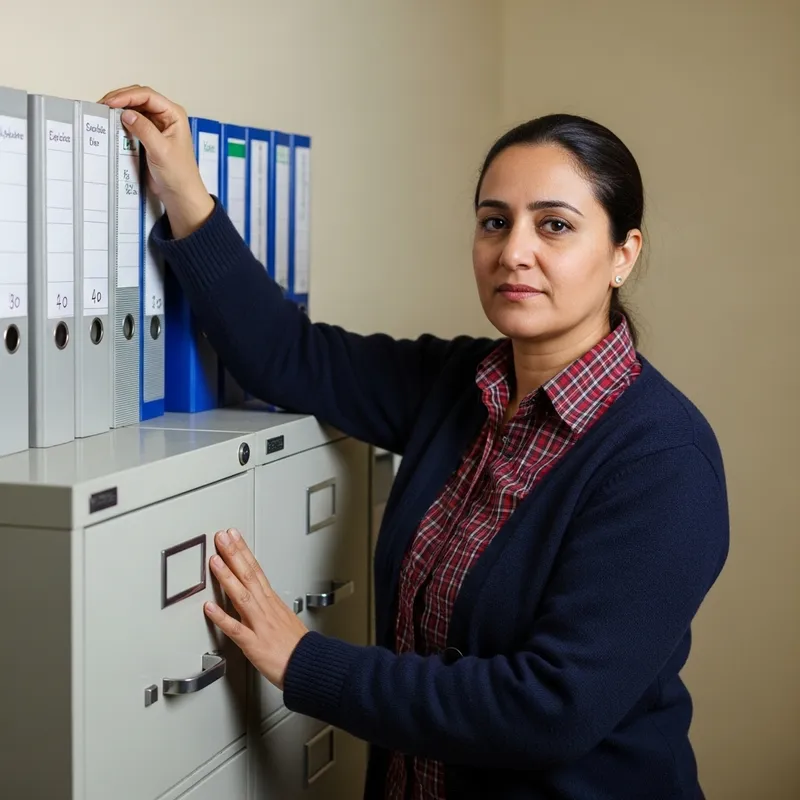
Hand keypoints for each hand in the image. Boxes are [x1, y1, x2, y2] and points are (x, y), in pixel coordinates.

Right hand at [98, 85, 213, 237]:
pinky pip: (132, 123)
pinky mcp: (148, 137)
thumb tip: (126, 113)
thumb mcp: (160, 150)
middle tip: (102, 106)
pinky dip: (120, 122)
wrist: (180, 194)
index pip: (147, 96)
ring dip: (119, 110)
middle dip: (120, 100)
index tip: (110, 103)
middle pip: (139, 99)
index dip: (127, 96)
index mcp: (174, 115)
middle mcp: (165, 117)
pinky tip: (110, 124)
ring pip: (134, 110)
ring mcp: (156, 126)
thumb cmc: (179, 175)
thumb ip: (144, 129)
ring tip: (103, 113)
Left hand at [203, 528, 308, 689]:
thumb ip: (268, 607)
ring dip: (227, 577)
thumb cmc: (297, 648)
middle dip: (234, 554)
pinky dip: (222, 617)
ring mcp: (260, 624)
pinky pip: (235, 629)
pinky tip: (209, 607)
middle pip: (249, 575)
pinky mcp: (254, 644)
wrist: (310, 666)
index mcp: (272, 602)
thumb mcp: (284, 619)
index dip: (243, 551)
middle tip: (222, 536)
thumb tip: (258, 597)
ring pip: (242, 595)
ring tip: (214, 561)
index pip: (256, 570)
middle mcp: (266, 608)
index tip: (234, 536)